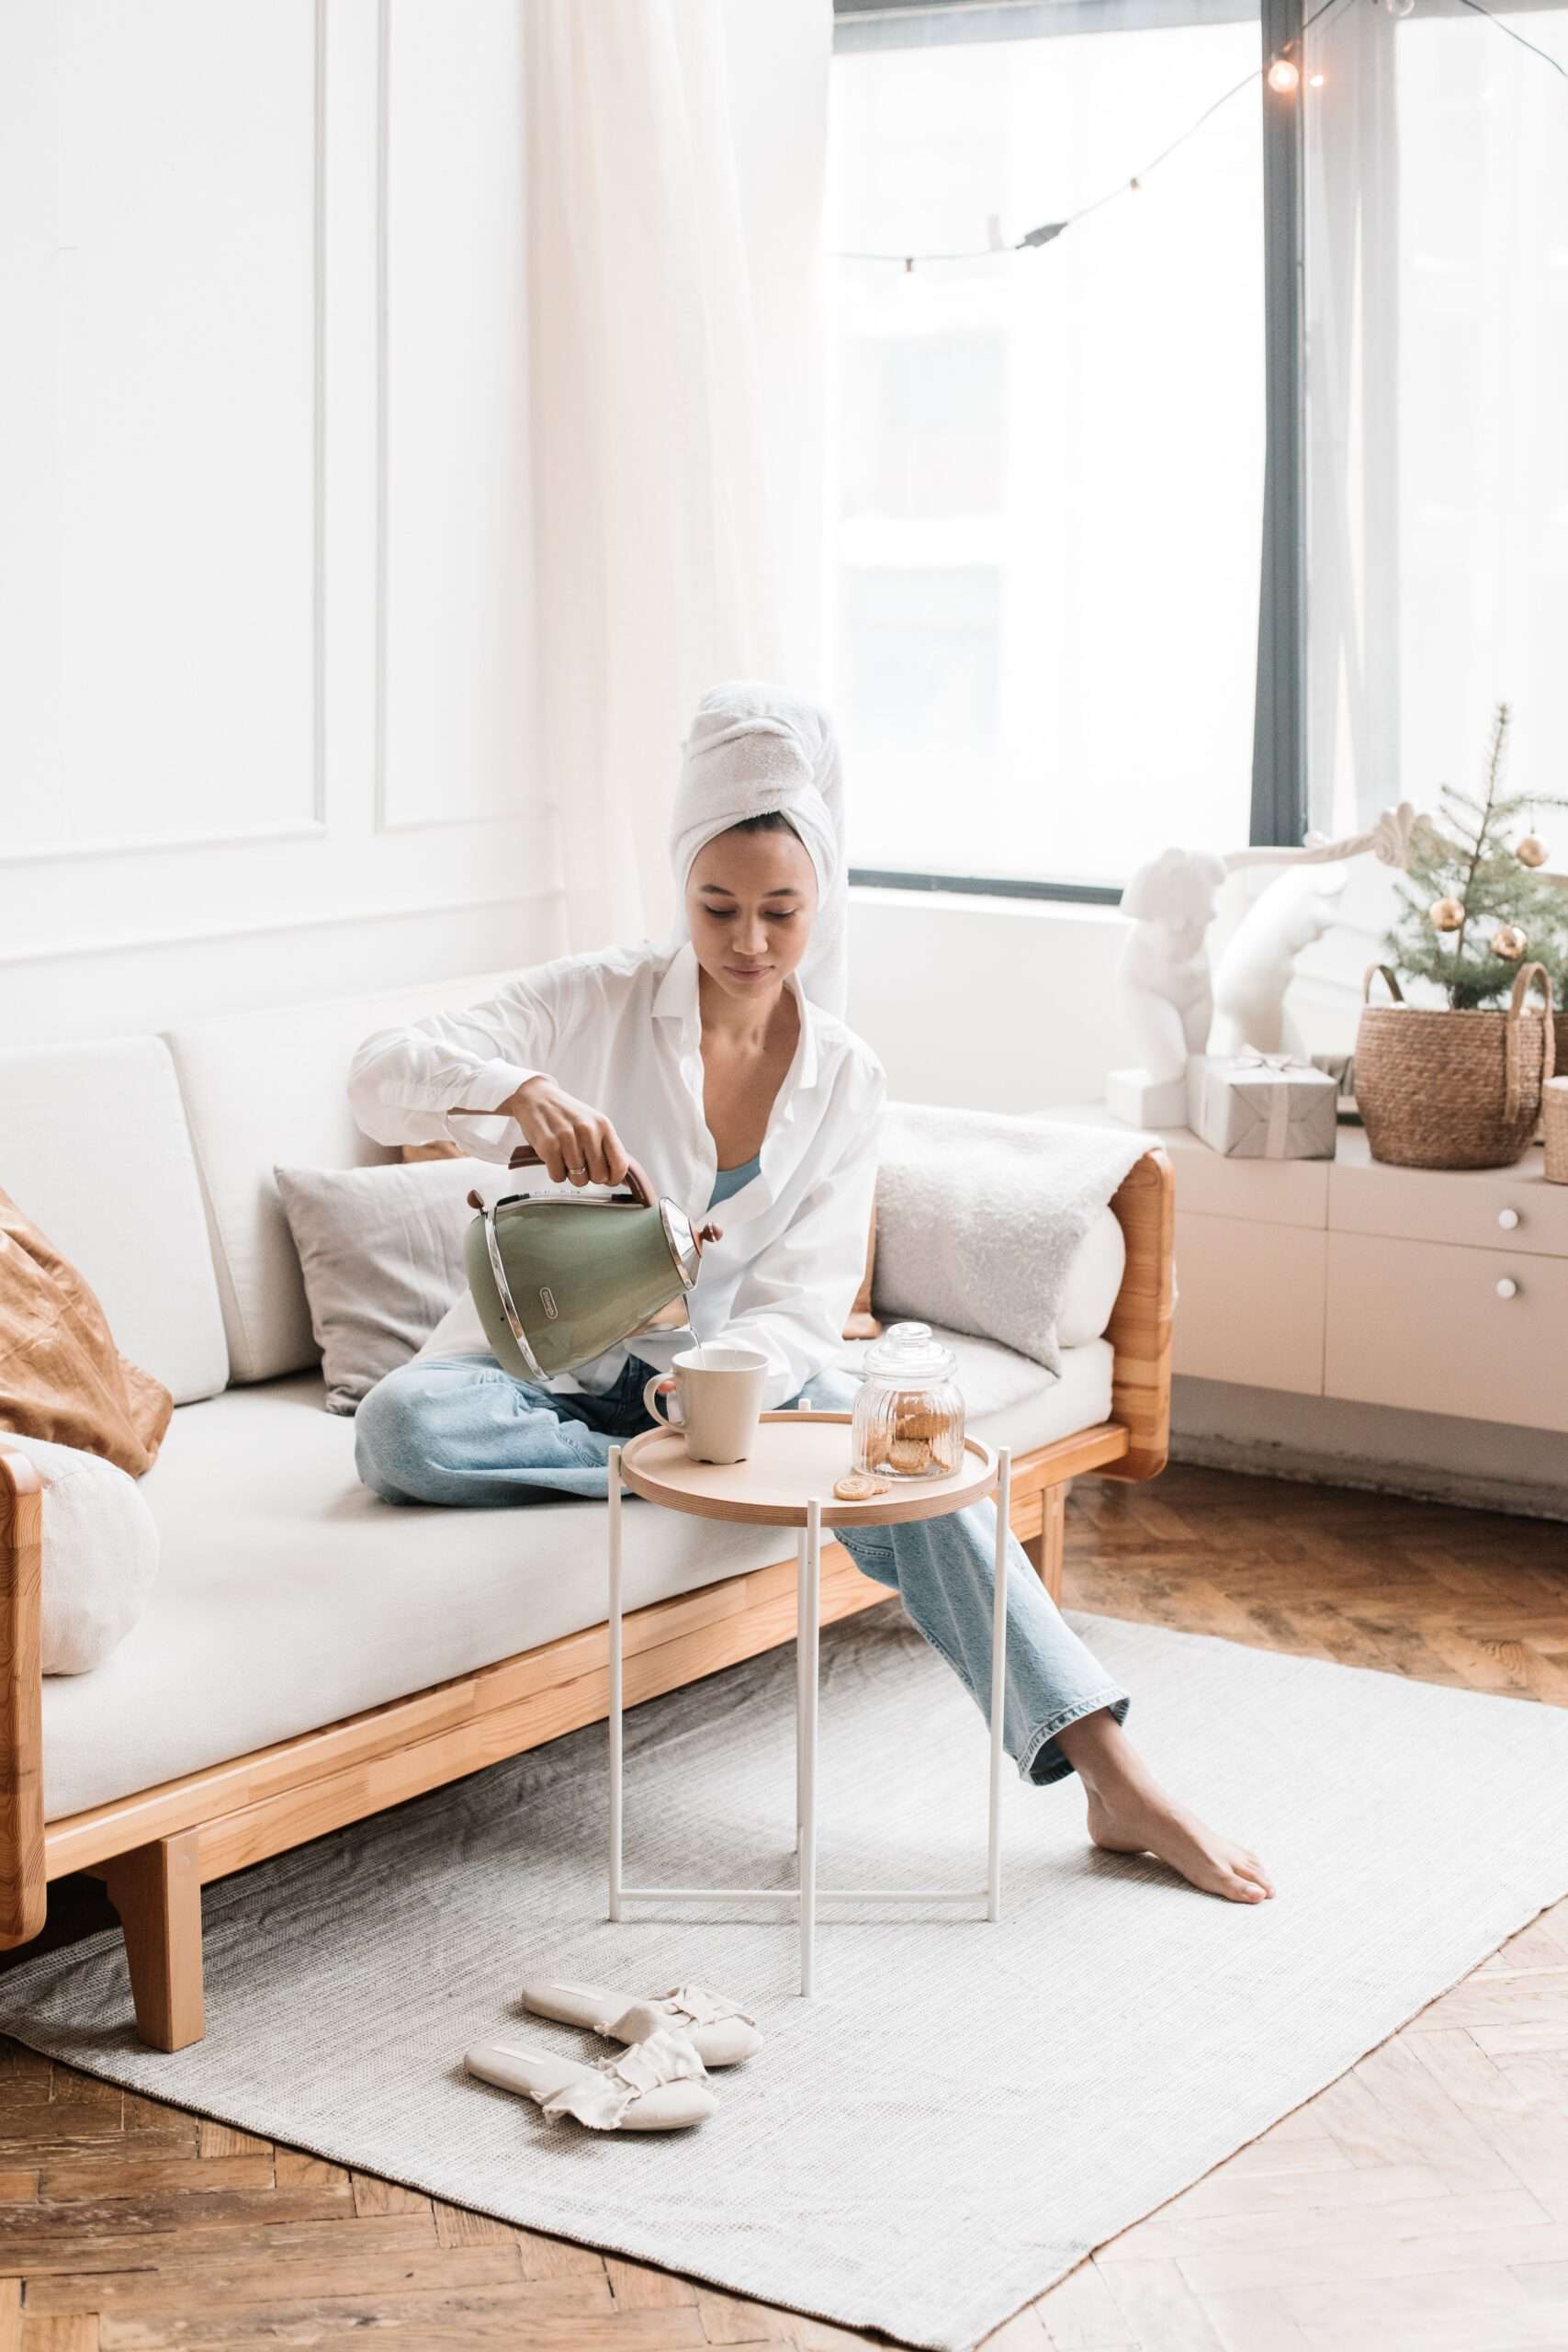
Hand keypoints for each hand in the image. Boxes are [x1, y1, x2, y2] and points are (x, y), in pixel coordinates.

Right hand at [503, 1076, 635, 1189]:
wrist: (536, 1097)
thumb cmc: (566, 1115)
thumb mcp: (592, 1123)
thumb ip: (605, 1146)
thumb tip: (616, 1176)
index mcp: (603, 1126)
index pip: (620, 1164)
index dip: (614, 1178)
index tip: (608, 1180)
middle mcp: (588, 1131)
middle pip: (599, 1177)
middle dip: (589, 1176)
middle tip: (580, 1165)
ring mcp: (568, 1138)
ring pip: (578, 1180)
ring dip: (570, 1174)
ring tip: (564, 1157)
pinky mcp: (549, 1145)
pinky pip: (558, 1177)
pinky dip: (555, 1173)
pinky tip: (553, 1158)